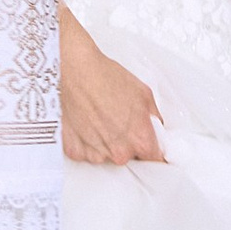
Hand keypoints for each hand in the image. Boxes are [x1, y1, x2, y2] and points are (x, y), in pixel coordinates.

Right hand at [59, 18, 161, 166]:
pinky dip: (86, 141)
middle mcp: (119, 152)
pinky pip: (85, 152)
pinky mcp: (75, 151)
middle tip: (117, 120)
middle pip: (128, 157)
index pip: (154, 158)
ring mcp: (95, 154)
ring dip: (104, 142)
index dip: (151, 148)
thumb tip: (155, 129)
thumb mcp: (144, 94)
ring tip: (99, 118)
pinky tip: (85, 122)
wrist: (76, 71)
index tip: (147, 144)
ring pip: (106, 156)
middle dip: (126, 142)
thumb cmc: (105, 78)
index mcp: (140, 139)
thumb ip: (154, 118)